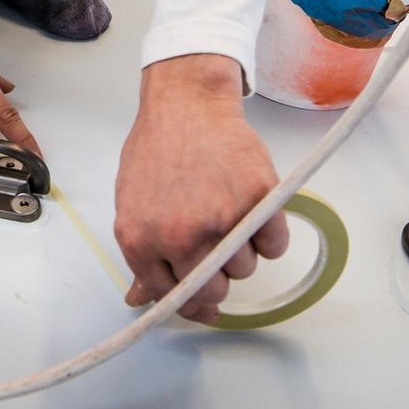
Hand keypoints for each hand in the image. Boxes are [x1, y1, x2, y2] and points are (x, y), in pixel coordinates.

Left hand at [114, 54, 287, 324]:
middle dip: (218, 276)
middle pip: (212, 291)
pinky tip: (253, 210)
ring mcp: (221, 219)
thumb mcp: (132, 203)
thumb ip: (142, 254)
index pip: (170, 297)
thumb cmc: (157, 148)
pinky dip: (270, 234)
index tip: (204, 304)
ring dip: (243, 250)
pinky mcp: (258, 200)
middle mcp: (179, 236)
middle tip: (217, 245)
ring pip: (245, 269)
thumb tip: (140, 299)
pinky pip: (275, 245)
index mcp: (141, 240)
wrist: (187, 103)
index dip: (190, 303)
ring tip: (229, 211)